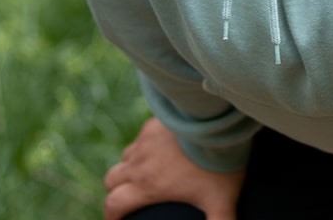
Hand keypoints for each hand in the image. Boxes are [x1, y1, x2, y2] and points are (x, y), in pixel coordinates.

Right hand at [103, 117, 245, 219]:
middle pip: (111, 179)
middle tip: (128, 198)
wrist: (219, 121)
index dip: (111, 216)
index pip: (114, 204)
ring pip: (125, 157)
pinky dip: (144, 146)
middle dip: (116, 190)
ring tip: (144, 173)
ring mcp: (145, 140)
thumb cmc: (219, 163)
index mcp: (149, 186)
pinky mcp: (154, 123)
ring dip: (129, 167)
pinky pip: (141, 137)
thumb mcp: (221, 201)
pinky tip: (160, 148)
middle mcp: (140, 163)